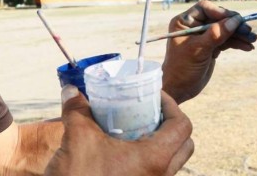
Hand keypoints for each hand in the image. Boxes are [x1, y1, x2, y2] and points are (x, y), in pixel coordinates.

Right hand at [45, 86, 193, 175]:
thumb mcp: (78, 139)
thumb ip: (77, 110)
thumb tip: (72, 89)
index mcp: (155, 159)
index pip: (182, 126)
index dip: (172, 105)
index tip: (153, 96)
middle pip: (184, 144)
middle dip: (171, 124)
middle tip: (149, 112)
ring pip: (171, 162)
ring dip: (161, 143)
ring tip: (136, 130)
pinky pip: (157, 174)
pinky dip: (149, 159)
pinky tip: (124, 151)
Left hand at [162, 0, 256, 103]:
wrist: (180, 89)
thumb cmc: (183, 68)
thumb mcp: (199, 50)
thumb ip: (216, 34)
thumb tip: (235, 20)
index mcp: (185, 22)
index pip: (205, 9)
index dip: (220, 12)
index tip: (234, 20)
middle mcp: (194, 26)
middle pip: (218, 18)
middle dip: (234, 25)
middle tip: (249, 31)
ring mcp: (204, 36)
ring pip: (225, 29)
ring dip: (239, 34)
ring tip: (253, 40)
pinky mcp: (211, 46)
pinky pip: (226, 40)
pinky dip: (237, 43)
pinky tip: (248, 47)